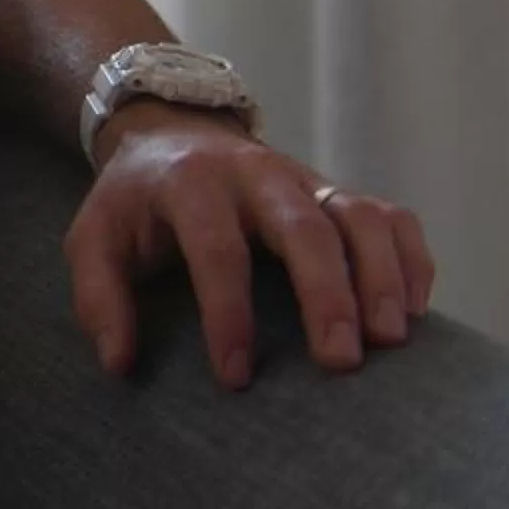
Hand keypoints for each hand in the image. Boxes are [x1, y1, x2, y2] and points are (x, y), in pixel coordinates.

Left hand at [65, 104, 435, 389]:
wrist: (172, 132)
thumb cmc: (135, 202)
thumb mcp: (94, 238)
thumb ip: (97, 297)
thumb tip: (120, 363)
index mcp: (190, 184)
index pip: (217, 249)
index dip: (228, 314)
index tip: (236, 377)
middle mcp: (256, 175)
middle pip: (303, 227)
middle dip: (326, 295)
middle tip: (341, 362)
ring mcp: (305, 179)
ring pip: (360, 217)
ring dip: (382, 277)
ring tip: (392, 342)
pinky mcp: (338, 192)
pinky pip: (391, 217)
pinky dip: (411, 259)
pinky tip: (414, 312)